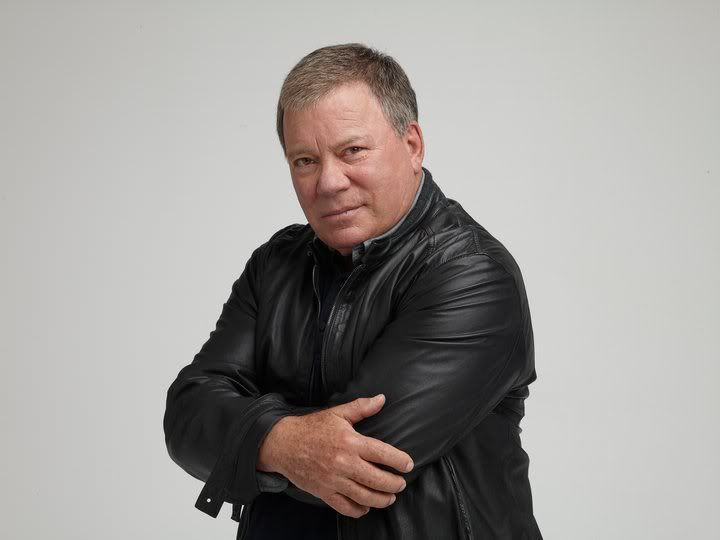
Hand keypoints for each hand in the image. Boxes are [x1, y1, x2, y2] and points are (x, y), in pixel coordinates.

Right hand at [257, 394, 413, 517]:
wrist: (283, 444)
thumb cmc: (312, 428)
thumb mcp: (337, 413)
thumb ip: (362, 407)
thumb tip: (382, 399)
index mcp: (350, 442)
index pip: (383, 454)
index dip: (399, 461)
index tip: (408, 465)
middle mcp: (344, 463)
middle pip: (378, 479)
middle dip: (394, 484)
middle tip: (401, 484)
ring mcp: (334, 480)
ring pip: (365, 497)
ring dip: (382, 500)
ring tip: (390, 497)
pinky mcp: (324, 492)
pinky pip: (345, 507)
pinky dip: (359, 510)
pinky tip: (366, 507)